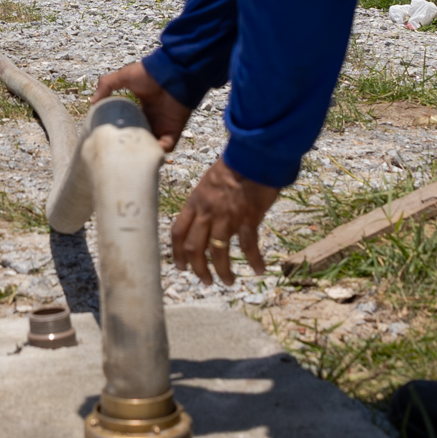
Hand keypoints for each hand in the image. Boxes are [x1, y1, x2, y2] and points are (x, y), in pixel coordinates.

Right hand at [93, 60, 190, 151]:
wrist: (172, 73)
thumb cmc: (149, 74)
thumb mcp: (123, 76)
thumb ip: (106, 85)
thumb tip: (92, 102)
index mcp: (143, 108)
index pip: (132, 125)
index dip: (122, 132)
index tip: (110, 138)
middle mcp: (153, 119)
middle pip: (142, 138)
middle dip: (132, 145)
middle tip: (119, 151)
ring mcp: (164, 125)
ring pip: (153, 145)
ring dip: (145, 151)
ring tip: (131, 155)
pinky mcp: (173, 130)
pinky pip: (167, 146)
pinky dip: (159, 151)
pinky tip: (147, 152)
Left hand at [170, 158, 280, 285]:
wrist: (254, 156)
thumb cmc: (235, 165)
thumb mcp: (209, 182)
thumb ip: (204, 202)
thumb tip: (204, 220)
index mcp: (195, 202)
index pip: (178, 232)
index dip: (178, 253)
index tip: (182, 267)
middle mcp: (207, 212)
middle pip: (194, 248)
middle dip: (198, 269)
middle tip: (206, 281)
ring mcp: (227, 216)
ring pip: (218, 252)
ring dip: (222, 271)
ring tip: (228, 282)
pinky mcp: (248, 218)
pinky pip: (248, 246)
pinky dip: (254, 260)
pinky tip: (259, 269)